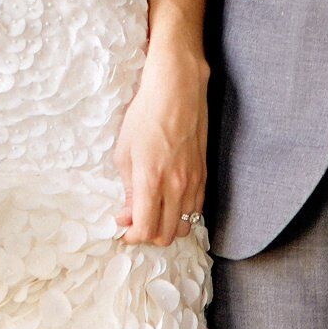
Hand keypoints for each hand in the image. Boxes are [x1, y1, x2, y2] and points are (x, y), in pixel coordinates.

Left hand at [113, 50, 208, 244]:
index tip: (124, 230)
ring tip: (153, 213)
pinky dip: (182, 214)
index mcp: (150, 181)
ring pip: (184, 226)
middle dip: (148, 235)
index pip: (145, 229)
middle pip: (166, 235)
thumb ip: (128, 190)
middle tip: (136, 222)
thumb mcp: (124, 153)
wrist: (177, 92)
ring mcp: (192, 183)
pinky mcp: (203, 176)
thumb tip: (128, 216)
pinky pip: (196, 210)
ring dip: (166, 227)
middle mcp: (175, 187)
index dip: (132, 236)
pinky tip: (170, 202)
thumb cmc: (145, 116)